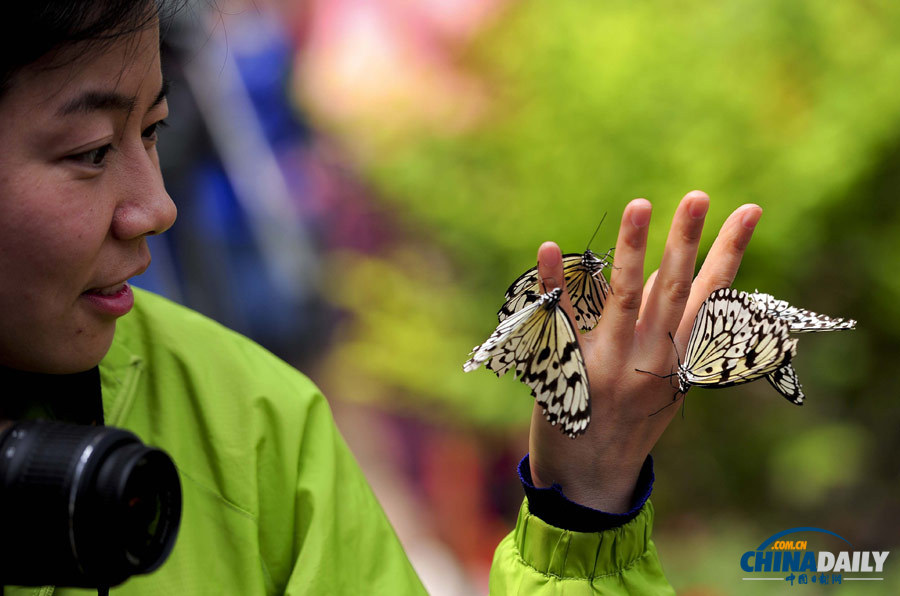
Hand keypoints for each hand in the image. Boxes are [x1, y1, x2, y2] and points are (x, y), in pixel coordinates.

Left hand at [529, 191, 761, 511]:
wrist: (591, 479)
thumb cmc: (629, 420)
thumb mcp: (664, 379)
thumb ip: (667, 325)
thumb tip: (667, 267)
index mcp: (679, 359)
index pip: (710, 296)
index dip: (730, 252)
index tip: (748, 210)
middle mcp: (651, 361)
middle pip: (673, 291)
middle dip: (687, 241)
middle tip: (698, 196)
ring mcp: (610, 367)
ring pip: (626, 299)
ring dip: (634, 251)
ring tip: (640, 205)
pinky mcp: (569, 371)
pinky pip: (561, 321)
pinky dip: (555, 283)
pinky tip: (551, 247)